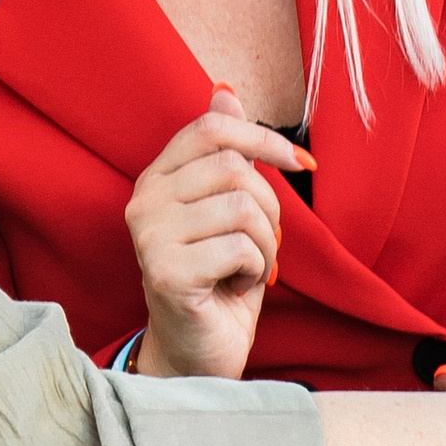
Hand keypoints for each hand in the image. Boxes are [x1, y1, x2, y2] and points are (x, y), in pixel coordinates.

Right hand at [126, 83, 308, 381]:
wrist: (200, 353)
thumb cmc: (219, 281)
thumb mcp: (229, 210)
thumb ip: (225, 155)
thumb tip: (224, 93)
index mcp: (158, 178)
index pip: (212, 129)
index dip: (264, 139)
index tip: (302, 165)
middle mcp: (144, 201)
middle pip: (234, 168)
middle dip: (270, 208)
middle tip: (264, 244)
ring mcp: (150, 236)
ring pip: (241, 206)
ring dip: (264, 243)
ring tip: (249, 268)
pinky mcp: (166, 271)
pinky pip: (239, 247)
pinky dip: (255, 270)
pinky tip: (237, 287)